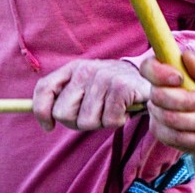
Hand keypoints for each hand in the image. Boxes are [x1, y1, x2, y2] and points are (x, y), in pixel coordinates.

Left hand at [32, 59, 148, 131]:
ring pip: (86, 121)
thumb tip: (44, 121)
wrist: (152, 78)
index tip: (49, 126)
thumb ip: (65, 98)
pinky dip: (117, 121)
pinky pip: (109, 120)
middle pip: (63, 113)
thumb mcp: (87, 88)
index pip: (44, 89)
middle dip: (77, 121)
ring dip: (101, 122)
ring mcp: (105, 76)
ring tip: (112, 109)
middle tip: (96, 113)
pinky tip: (124, 109)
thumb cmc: (113, 89)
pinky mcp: (122, 87)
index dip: (41, 112)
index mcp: (74, 68)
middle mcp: (87, 69)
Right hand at [141, 48, 194, 153]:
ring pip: (169, 119)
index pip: (149, 67)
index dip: (159, 72)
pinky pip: (174, 137)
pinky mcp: (162, 133)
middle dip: (187, 101)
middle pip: (159, 96)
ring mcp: (158, 113)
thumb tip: (187, 55)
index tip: (180, 78)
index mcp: (171, 71)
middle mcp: (159, 90)